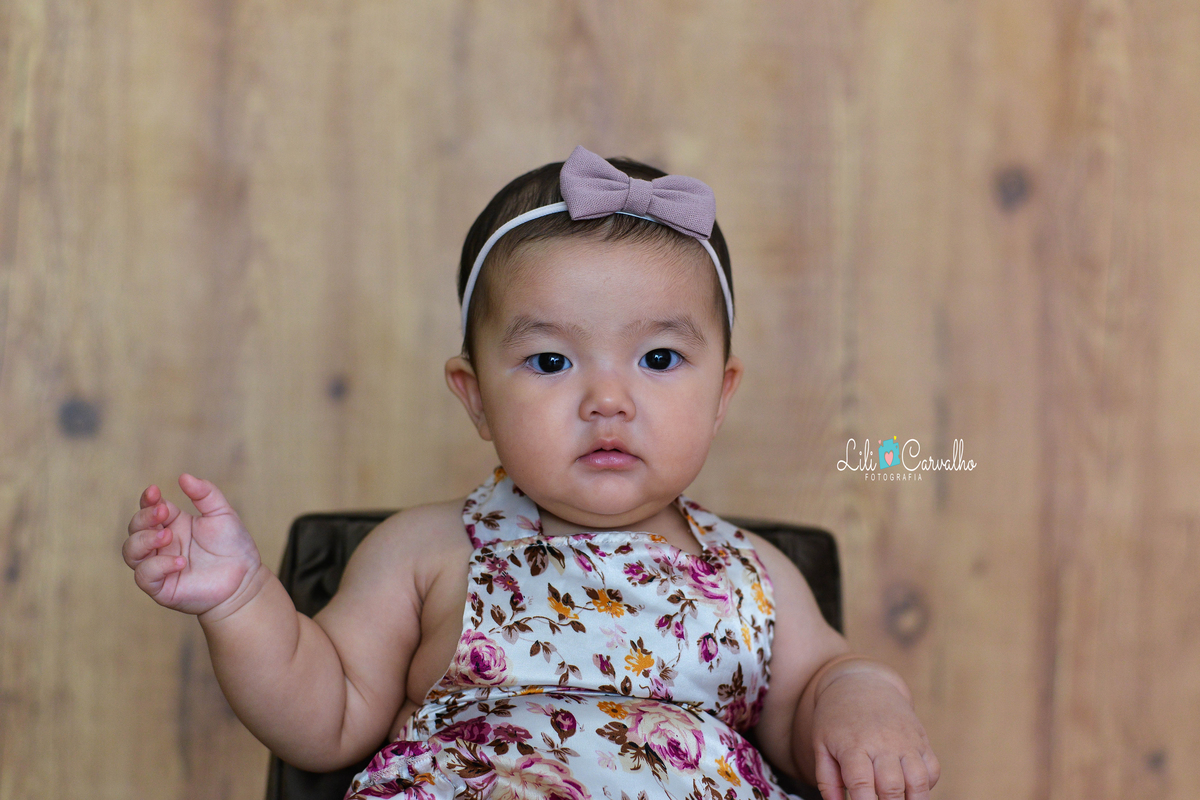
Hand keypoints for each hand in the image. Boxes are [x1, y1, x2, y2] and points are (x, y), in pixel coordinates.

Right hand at [123, 474, 262, 616]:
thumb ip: (205, 494)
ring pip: (130, 552)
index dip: (147, 499)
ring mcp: (159, 566)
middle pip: (134, 528)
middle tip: (164, 513)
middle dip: (144, 518)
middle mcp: (160, 544)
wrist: (246, 579)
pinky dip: (158, 566)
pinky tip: (180, 561)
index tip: (155, 491)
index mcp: (172, 524)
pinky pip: (144, 575)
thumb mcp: (222, 514)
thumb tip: (183, 476)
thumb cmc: (233, 546)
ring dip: (144, 540)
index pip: (148, 508)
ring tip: (167, 536)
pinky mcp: (161, 587)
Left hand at [810, 664, 939, 799]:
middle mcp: (882, 743)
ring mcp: (905, 740)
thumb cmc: (837, 720)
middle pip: (892, 788)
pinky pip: (932, 770)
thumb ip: (827, 781)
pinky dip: (926, 786)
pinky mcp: (921, 739)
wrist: (862, 683)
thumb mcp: (821, 745)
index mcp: (853, 746)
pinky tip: (911, 791)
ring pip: (918, 781)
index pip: (861, 784)